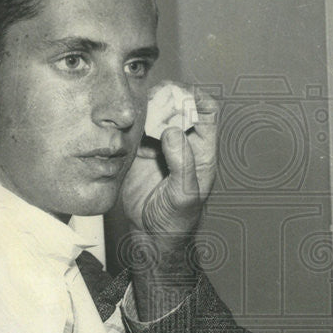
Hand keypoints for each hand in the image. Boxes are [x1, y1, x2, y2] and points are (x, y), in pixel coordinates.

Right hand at [120, 88, 217, 318]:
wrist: (153, 238)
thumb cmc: (177, 221)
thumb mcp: (184, 194)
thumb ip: (182, 162)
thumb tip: (173, 130)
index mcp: (202, 151)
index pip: (207, 112)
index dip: (197, 98)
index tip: (180, 94)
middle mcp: (184, 145)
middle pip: (180, 107)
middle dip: (169, 97)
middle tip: (154, 95)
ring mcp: (161, 147)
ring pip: (158, 115)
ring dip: (149, 106)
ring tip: (138, 104)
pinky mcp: (140, 154)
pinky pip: (138, 129)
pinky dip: (132, 121)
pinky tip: (125, 121)